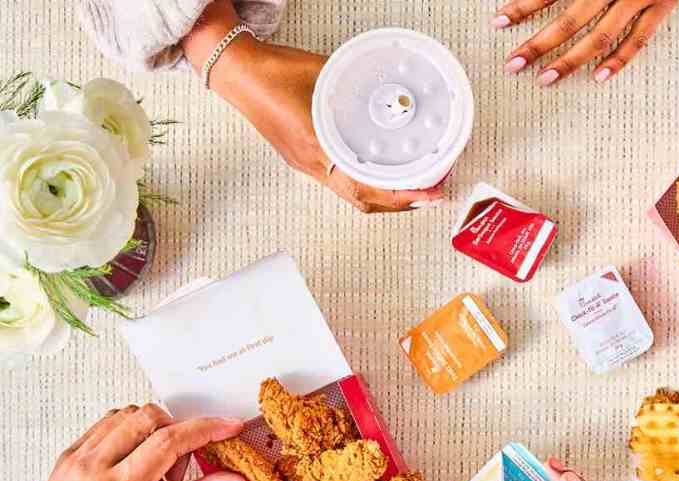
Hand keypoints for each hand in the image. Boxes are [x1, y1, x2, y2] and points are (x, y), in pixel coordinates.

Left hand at [22, 405, 246, 480]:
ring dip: (154, 431)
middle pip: (148, 417)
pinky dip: (130, 433)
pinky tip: (138, 461)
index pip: (169, 441)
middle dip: (179, 432)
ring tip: (158, 469)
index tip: (228, 428)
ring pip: (126, 415)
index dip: (206, 429)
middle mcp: (91, 468)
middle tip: (184, 466)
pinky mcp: (67, 459)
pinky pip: (105, 425)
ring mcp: (75, 460)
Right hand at [182, 1, 442, 212]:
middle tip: (434, 194)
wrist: (237, 74)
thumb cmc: (271, 71)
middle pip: (363, 200)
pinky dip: (369, 186)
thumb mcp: (323, 73)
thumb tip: (386, 92)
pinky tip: (385, 178)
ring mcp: (307, 164)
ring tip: (417, 191)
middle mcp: (311, 163)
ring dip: (387, 199)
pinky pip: (342, 183)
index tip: (427, 192)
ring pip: (353, 196)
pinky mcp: (305, 159)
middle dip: (402, 203)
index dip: (399, 194)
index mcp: (315, 146)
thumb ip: (354, 86)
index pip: (363, 185)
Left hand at [494, 0, 678, 85]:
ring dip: (570, 60)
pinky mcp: (662, 4)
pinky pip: (639, 38)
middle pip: (570, 19)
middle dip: (539, 44)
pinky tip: (597, 78)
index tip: (498, 22)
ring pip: (600, 35)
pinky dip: (619, 60)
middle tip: (513, 64)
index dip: (523, 6)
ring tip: (545, 79)